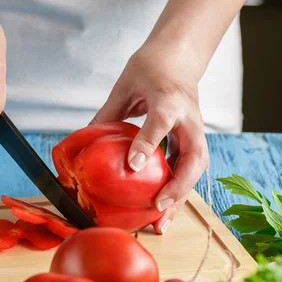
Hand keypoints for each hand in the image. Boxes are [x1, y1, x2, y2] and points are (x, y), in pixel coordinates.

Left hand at [90, 40, 208, 233]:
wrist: (179, 58)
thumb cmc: (151, 68)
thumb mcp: (124, 86)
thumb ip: (108, 115)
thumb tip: (85, 142)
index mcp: (168, 99)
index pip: (159, 123)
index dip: (146, 145)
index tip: (132, 167)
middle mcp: (188, 118)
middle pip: (193, 157)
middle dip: (178, 186)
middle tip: (157, 207)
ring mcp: (195, 130)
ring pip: (195, 169)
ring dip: (180, 197)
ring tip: (162, 224)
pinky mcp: (194, 140)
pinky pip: (189, 169)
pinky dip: (178, 190)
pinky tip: (163, 209)